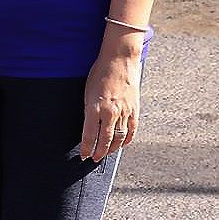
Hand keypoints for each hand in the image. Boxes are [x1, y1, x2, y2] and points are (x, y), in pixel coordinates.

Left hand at [79, 41, 140, 161]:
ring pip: (119, 138)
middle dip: (99, 152)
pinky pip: (131, 130)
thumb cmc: (100, 73)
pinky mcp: (134, 109)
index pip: (89, 135)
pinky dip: (127, 140)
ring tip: (106, 154)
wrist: (120, 60)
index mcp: (95, 107)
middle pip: (105, 140)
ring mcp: (124, 112)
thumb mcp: (88, 92)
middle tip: (94, 159)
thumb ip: (89, 110)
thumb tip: (89, 126)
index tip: (84, 155)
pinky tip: (122, 144)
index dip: (86, 148)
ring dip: (112, 149)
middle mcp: (110, 112)